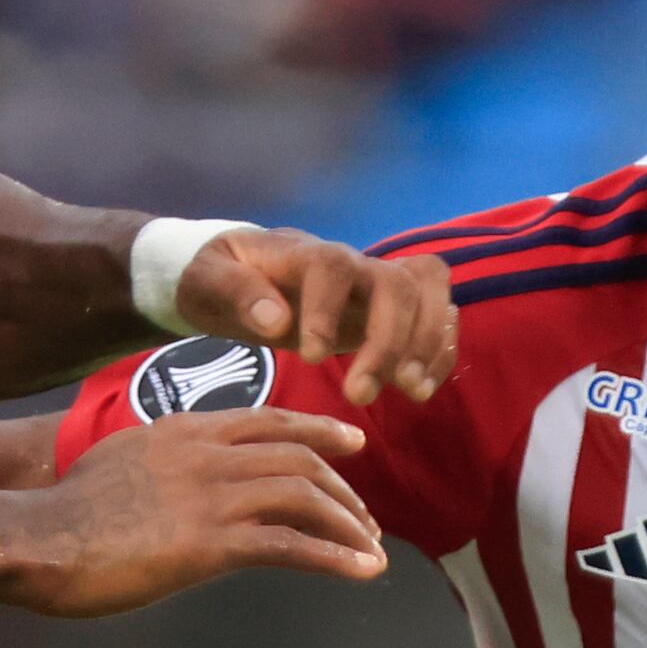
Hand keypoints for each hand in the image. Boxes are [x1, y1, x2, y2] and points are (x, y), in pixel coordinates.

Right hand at [15, 410, 388, 618]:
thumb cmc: (64, 516)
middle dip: (342, 488)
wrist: (35, 540)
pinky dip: (336, 557)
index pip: (268, 420)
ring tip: (370, 549)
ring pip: (304, 496)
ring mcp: (210, 496)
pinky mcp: (209, 543)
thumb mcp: (118, 465)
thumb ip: (161, 464)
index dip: (317, 429)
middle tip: (366, 517)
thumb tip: (175, 482)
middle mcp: (206, 453)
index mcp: (184, 430)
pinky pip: (290, 546)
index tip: (350, 443)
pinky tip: (362, 571)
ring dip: (347, 524)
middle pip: (298, 457)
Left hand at [173, 229, 459, 405]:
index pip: (332, 268)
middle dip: (389, 341)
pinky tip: (421, 387)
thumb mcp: (207, 279)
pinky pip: (435, 315)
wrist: (239, 269)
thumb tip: (275, 321)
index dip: (328, 311)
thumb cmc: (218, 275)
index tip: (311, 358)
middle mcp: (351, 263)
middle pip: (395, 284)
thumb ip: (236, 293)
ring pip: (428, 292)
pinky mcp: (390, 309)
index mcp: (303, 253)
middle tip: (360, 394)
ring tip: (411, 392)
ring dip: (427, 343)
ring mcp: (375, 283)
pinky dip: (439, 349)